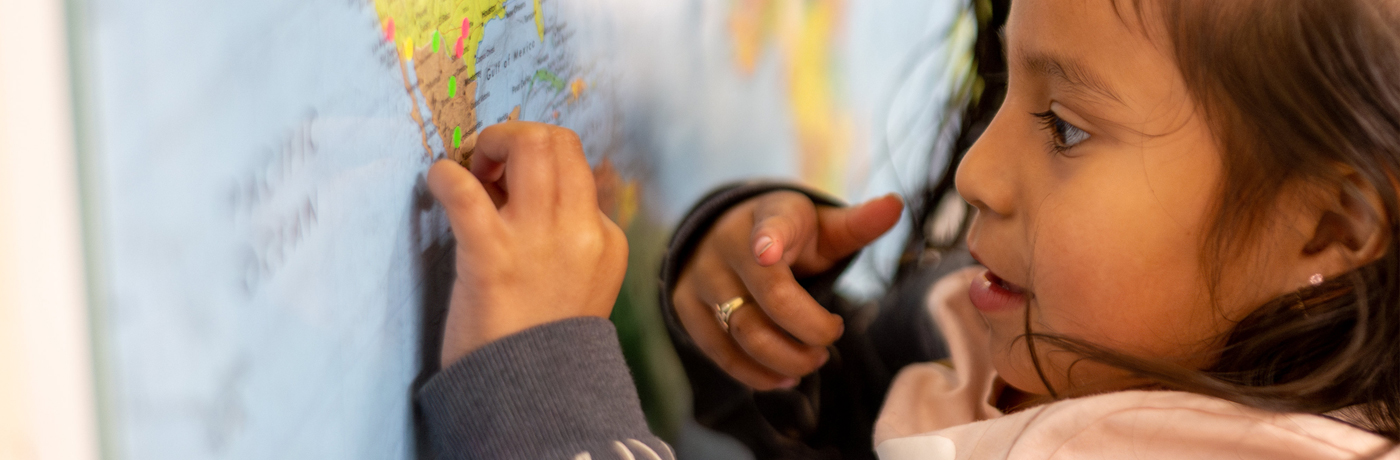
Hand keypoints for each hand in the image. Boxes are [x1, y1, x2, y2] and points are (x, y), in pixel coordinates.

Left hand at [428, 122, 628, 367]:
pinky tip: (437, 181)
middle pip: (559, 140)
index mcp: (605, 239)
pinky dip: (445, 176)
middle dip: (517, 136)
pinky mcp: (493, 257)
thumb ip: (568, 236)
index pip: (577, 168)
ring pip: (530, 145)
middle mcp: (581, 231)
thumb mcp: (580, 281)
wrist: (531, 396)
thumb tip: (516, 185)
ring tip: (470, 169)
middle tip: (489, 163)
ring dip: (491, 142)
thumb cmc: (542, 339)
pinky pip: (465, 193)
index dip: (537, 165)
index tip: (506, 184)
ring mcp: (540, 242)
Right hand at [672, 190, 902, 389]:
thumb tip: (895, 205)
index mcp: (767, 217)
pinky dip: (754, 373)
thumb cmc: (787, 233)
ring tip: (812, 362)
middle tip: (830, 341)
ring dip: (784, 358)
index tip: (769, 251)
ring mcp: (701, 277)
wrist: (724, 234)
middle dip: (808, 332)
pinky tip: (783, 377)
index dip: (770, 239)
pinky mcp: (686, 306)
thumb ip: (856, 224)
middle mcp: (726, 245)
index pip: (770, 228)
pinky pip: (719, 351)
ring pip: (742, 332)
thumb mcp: (821, 225)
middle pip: (767, 300)